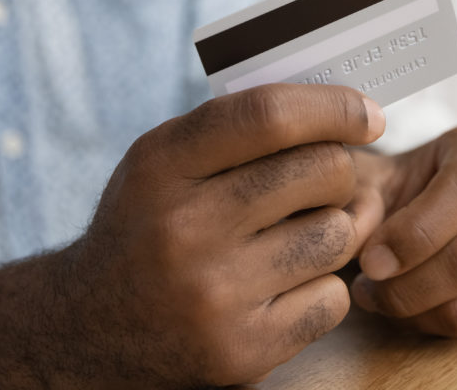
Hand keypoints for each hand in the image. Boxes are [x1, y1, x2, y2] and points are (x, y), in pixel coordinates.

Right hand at [65, 84, 385, 388]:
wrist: (89, 330)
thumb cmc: (145, 227)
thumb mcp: (161, 162)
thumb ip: (235, 129)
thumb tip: (340, 110)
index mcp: (162, 166)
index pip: (268, 115)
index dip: (334, 107)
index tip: (367, 115)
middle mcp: (186, 228)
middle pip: (321, 171)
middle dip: (338, 170)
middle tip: (324, 181)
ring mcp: (217, 294)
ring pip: (337, 235)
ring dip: (333, 229)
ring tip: (301, 232)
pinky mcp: (244, 349)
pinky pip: (333, 298)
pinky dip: (323, 287)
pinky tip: (288, 282)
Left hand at [347, 123, 456, 337]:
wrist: (437, 207)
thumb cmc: (404, 187)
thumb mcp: (374, 177)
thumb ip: (356, 196)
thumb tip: (352, 231)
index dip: (414, 233)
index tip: (370, 261)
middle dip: (406, 285)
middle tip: (366, 288)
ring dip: (415, 311)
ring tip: (379, 297)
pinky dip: (437, 325)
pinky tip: (412, 305)